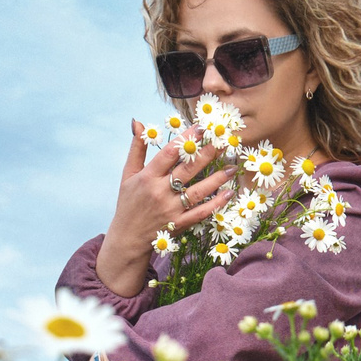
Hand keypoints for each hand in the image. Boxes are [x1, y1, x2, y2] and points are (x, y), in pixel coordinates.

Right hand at [94, 120, 231, 297]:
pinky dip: (216, 203)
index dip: (185, 139)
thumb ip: (137, 148)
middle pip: (187, 170)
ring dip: (217, 178)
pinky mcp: (179, 224)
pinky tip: (229, 192)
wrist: (128, 238)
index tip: (201, 128)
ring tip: (232, 167)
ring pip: (198, 191)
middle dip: (206, 154)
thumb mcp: (128, 174)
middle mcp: (160, 192)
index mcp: (147, 177)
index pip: (169, 153)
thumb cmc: (128, 203)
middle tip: (223, 142)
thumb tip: (139, 122)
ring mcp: (171, 209)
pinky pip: (201, 212)